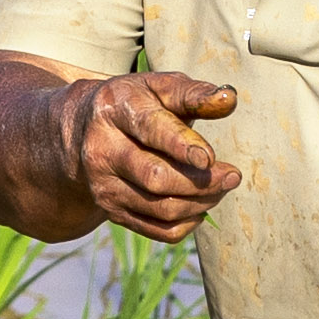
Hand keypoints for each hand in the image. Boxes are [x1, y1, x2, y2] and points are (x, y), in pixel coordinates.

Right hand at [62, 70, 244, 239]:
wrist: (86, 130)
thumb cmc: (139, 104)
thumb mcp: (160, 88)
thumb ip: (194, 95)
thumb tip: (229, 100)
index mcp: (114, 108)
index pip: (150, 129)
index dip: (181, 146)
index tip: (209, 158)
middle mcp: (101, 149)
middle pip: (156, 177)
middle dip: (201, 181)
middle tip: (232, 176)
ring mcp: (103, 185)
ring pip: (161, 207)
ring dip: (201, 202)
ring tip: (222, 187)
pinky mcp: (111, 211)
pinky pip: (158, 230)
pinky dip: (187, 223)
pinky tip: (200, 206)